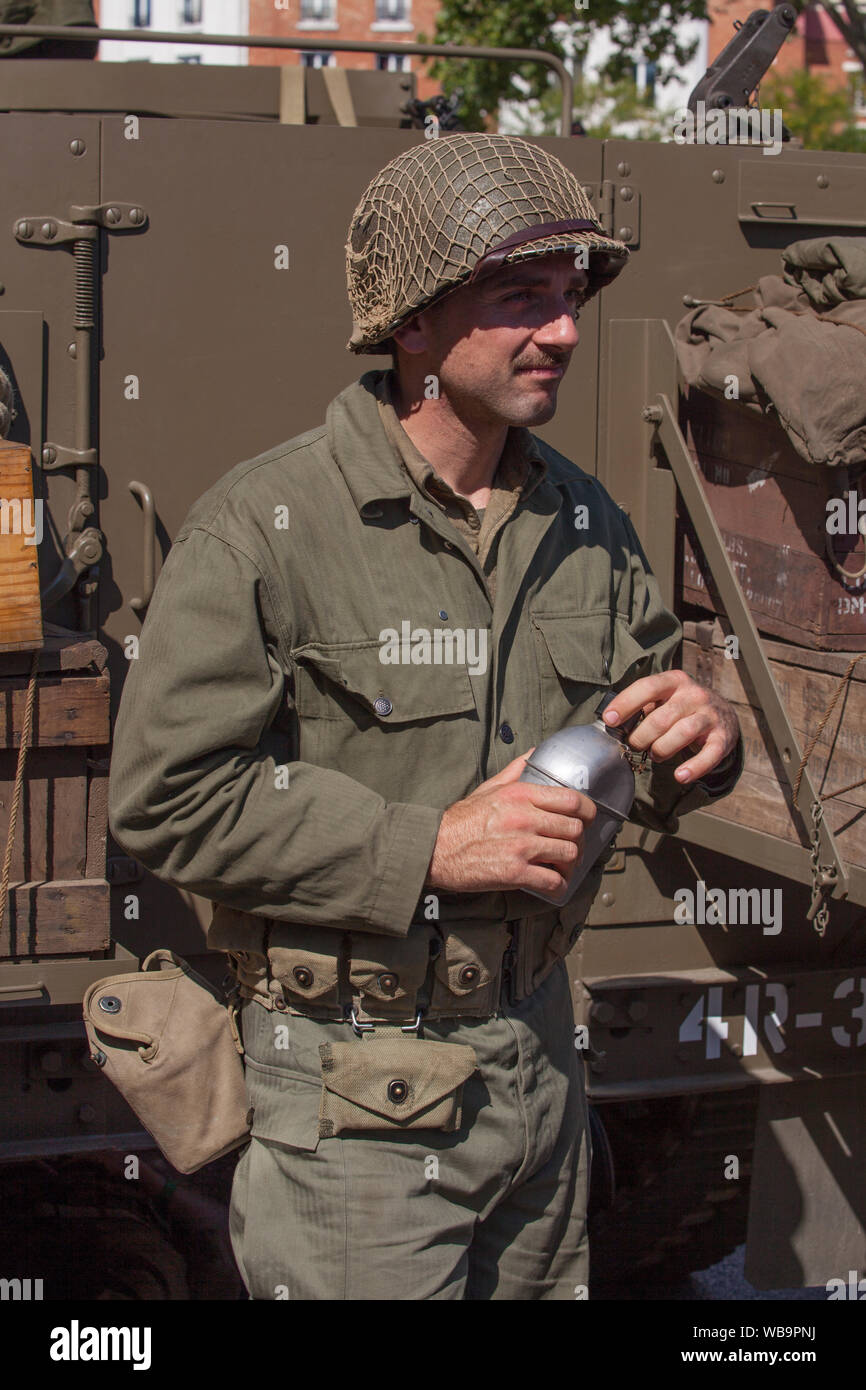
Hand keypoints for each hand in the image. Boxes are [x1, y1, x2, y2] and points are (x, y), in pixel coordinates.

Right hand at [425, 749, 596, 896]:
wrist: (435, 850)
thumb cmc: (460, 821)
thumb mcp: (488, 789)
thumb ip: (515, 772)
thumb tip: (534, 754)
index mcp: (520, 795)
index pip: (571, 799)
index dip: (588, 811)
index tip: (587, 818)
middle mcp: (524, 818)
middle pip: (574, 829)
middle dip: (577, 840)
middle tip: (571, 845)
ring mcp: (521, 846)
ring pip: (568, 854)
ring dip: (570, 864)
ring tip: (563, 866)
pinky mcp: (515, 873)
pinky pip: (552, 881)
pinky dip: (558, 886)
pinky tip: (554, 884)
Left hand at [602, 671, 739, 784]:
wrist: (724, 713)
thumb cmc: (682, 707)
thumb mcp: (665, 697)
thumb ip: (642, 705)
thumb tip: (612, 721)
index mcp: (674, 681)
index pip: (648, 687)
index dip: (626, 703)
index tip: (609, 719)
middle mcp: (694, 695)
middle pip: (662, 717)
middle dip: (641, 736)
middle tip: (635, 745)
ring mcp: (710, 716)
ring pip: (683, 733)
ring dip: (662, 749)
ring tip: (655, 755)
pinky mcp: (723, 738)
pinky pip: (710, 754)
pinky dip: (695, 767)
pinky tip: (680, 776)